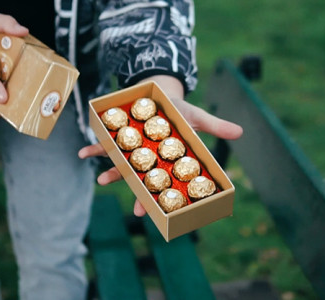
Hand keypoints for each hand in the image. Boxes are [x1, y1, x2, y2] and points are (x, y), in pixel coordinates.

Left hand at [78, 76, 242, 216]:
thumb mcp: (197, 117)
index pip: (168, 181)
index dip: (167, 196)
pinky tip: (83, 153)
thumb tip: (241, 132)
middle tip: (139, 211)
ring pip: (124, 165)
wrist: (159, 94)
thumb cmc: (179, 110)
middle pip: (146, 180)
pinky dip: (94, 146)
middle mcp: (150, 157)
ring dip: (113, 173)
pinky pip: (105, 143)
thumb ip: (216, 126)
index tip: (168, 212)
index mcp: (168, 158)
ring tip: (103, 180)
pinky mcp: (120, 136)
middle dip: (141, 195)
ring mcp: (133, 148)